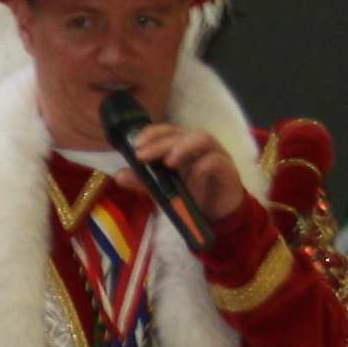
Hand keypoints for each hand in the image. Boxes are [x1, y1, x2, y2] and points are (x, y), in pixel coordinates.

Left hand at [129, 122, 250, 224]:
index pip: (167, 130)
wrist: (217, 216)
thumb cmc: (190, 196)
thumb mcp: (162, 190)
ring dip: (183, 147)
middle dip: (160, 143)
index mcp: (182, 146)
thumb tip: (119, 175)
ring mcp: (215, 154)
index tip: (135, 145)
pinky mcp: (228, 168)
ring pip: (202, 138)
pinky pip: (215, 162)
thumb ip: (143, 182)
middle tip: (143, 156)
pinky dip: (200, 172)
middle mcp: (198, 145)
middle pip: (180, 133)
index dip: (151, 133)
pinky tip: (189, 186)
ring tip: (168, 163)